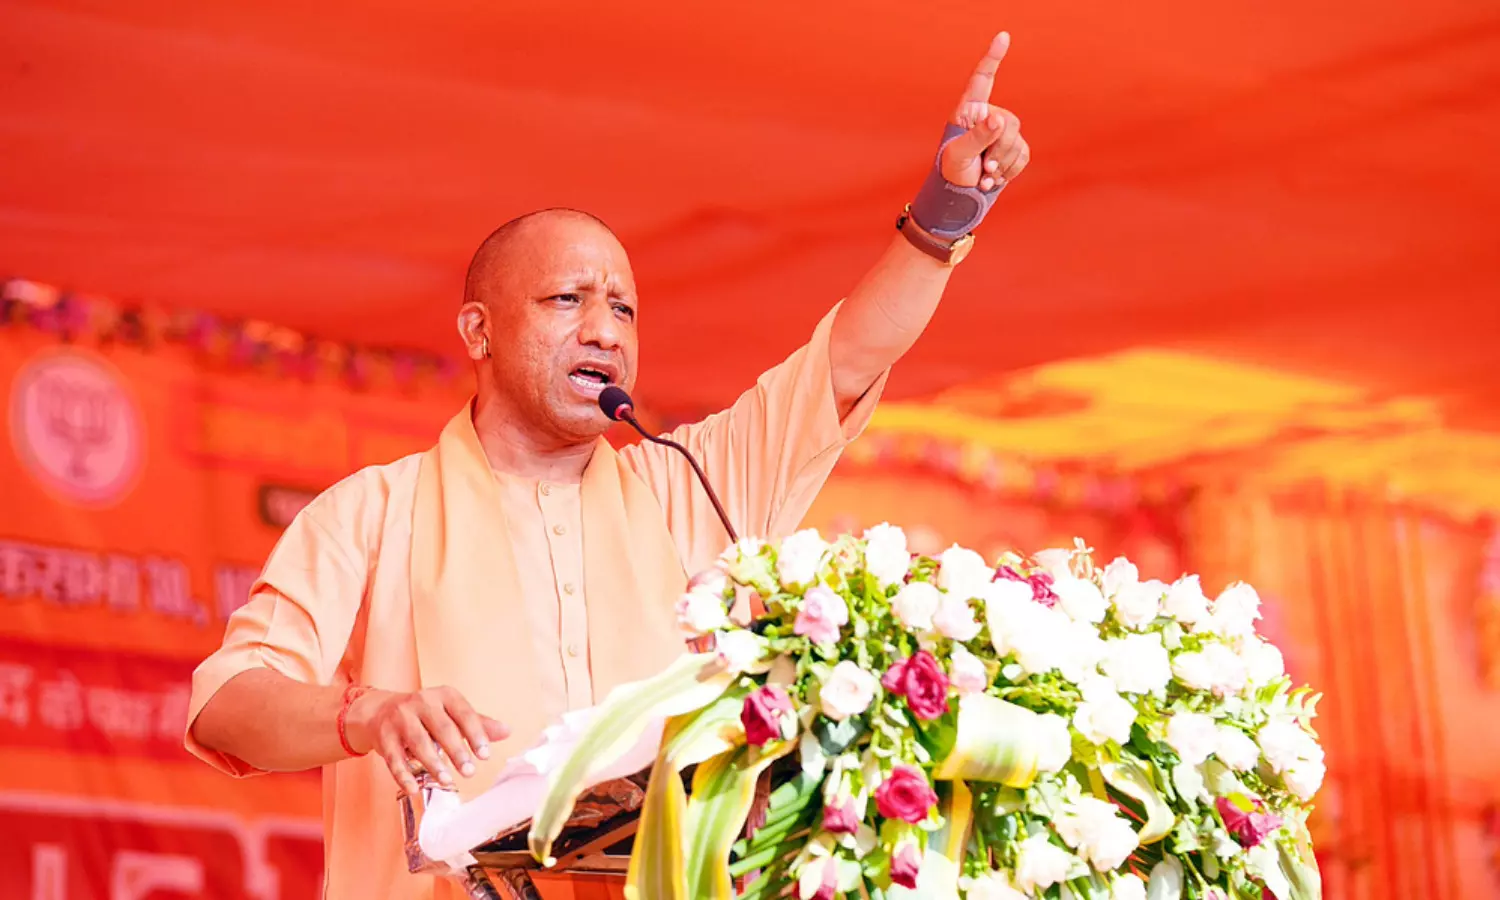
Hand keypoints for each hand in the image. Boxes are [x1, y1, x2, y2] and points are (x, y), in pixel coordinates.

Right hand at [345, 686, 508, 793]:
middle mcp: (421, 703)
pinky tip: (414, 789)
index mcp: (443, 695)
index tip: (485, 755)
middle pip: (442, 728)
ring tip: (446, 781)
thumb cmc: (424, 715)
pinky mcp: (384, 737)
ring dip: (433, 763)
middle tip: (469, 772)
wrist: (380, 711)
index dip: (476, 734)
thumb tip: (507, 731)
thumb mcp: (451, 713)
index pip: (464, 713)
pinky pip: (394, 758)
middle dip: (456, 751)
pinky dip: (404, 775)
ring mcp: (400, 719)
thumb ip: (477, 723)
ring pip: (418, 742)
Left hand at [940, 32, 1029, 190]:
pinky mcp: (1013, 150)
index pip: (983, 80)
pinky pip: (1023, 155)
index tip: (1003, 37)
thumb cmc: (951, 173)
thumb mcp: (958, 155)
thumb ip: (977, 137)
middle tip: (984, 167)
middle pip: (1009, 122)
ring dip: (1003, 163)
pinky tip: (994, 179)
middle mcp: (987, 117)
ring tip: (985, 176)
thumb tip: (998, 119)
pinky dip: (1011, 170)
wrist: (959, 196)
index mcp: (968, 111)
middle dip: (999, 149)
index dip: (992, 58)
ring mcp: (1001, 133)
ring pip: (1017, 140)